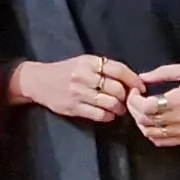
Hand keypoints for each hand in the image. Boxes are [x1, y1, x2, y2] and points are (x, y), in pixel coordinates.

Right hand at [12, 54, 142, 122]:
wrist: (38, 81)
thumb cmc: (65, 71)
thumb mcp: (83, 62)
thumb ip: (104, 68)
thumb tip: (130, 80)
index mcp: (89, 62)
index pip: (119, 70)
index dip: (133, 79)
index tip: (141, 87)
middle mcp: (84, 76)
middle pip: (117, 89)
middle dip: (127, 97)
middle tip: (129, 100)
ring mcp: (79, 93)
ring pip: (110, 103)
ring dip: (120, 108)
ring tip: (120, 109)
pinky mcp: (74, 107)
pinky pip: (99, 115)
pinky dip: (109, 116)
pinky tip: (109, 114)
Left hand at [126, 63, 179, 146]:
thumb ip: (163, 73)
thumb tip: (143, 77)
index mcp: (179, 100)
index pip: (146, 106)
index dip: (134, 100)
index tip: (135, 92)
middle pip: (145, 121)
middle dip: (134, 110)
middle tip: (135, 101)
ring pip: (151, 133)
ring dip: (142, 123)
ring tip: (142, 112)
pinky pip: (163, 142)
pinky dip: (152, 135)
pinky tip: (153, 125)